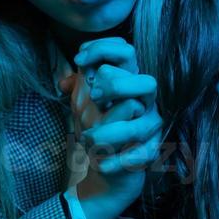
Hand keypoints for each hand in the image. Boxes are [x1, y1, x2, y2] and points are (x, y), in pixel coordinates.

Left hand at [59, 38, 163, 218]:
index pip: (126, 52)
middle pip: (146, 83)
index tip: (80, 60)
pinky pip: (140, 155)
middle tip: (95, 98)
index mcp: (129, 83)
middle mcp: (146, 102)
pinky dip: (116, 161)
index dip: (103, 50)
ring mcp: (151, 128)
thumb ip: (77, 86)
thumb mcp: (81, 104)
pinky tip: (100, 164)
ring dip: (108, 132)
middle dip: (116, 86)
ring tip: (87, 139)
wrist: (106, 168)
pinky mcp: (151, 152)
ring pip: (139, 124)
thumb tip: (66, 81)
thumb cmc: (97, 129)